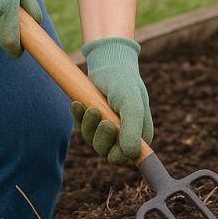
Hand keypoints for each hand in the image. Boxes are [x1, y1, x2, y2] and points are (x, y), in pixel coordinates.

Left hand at [72, 37, 152, 164]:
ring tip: (90, 107)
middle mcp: (124, 135)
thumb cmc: (123, 81)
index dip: (118, 153)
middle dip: (102, 138)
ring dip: (89, 126)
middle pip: (108, 153)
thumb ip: (132, 128)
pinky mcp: (92, 121)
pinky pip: (82, 128)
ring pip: (93, 142)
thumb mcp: (130, 103)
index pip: (128, 157)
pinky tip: (78, 105)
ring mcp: (107, 129)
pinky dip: (79, 118)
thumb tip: (130, 154)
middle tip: (103, 119)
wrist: (108, 61)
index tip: (111, 134)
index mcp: (140, 134)